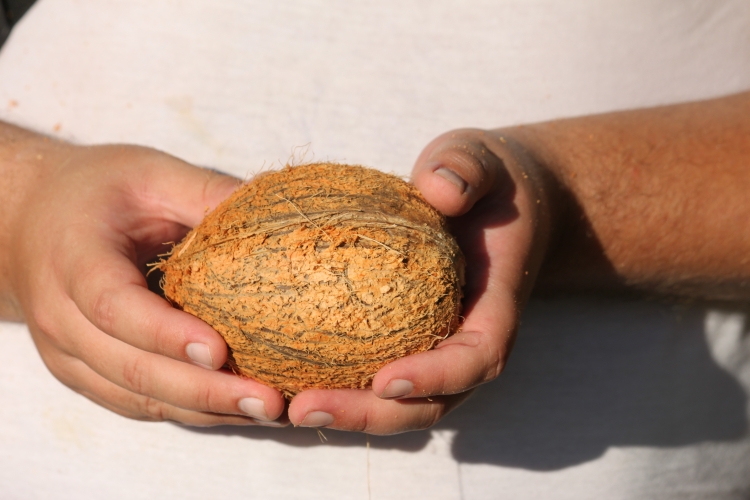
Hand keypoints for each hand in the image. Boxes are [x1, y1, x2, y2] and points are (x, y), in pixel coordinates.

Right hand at [4, 128, 286, 425]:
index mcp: (74, 260)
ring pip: (137, 398)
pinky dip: (189, 411)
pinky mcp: (86, 373)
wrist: (31, 218)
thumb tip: (275, 214)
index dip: (166, 334)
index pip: (114, 308)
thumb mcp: (149, 173)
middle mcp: (62, 317)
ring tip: (265, 411)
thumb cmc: (95, 192)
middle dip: (204, 390)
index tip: (219, 351)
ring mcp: (69, 353)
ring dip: (204, 410)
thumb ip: (205, 192)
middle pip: (131, 368)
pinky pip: (138, 404)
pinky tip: (236, 409)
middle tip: (267, 399)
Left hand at [287, 128, 557, 433]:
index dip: (435, 377)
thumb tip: (441, 189)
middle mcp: (468, 343)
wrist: (496, 204)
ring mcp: (438, 351)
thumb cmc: (486, 181)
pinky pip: (374, 376)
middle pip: (428, 402)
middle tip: (302, 408)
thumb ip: (467, 168)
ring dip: (346, 412)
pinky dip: (337, 387)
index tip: (385, 380)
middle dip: (370, 414)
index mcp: (494, 307)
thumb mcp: (480, 159)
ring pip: (399, 404)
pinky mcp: (409, 344)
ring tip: (284, 407)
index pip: (478, 357)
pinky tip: (283, 381)